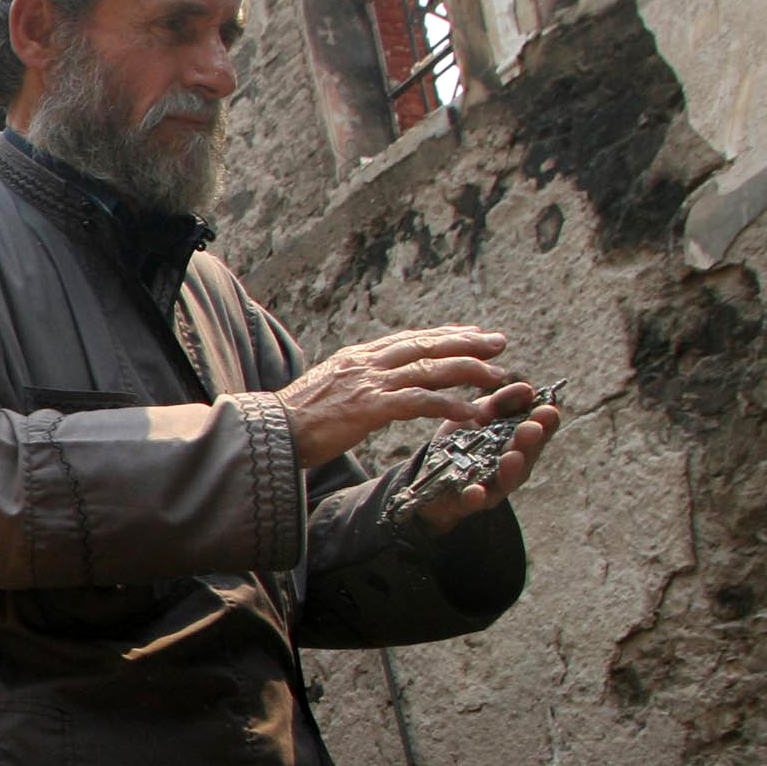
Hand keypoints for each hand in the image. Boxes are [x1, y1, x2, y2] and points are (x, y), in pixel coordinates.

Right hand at [277, 325, 518, 468]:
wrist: (267, 433)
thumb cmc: (293, 419)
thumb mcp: (327, 390)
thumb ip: (353, 382)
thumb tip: (370, 385)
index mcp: (357, 357)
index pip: (410, 339)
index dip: (445, 335)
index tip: (473, 333)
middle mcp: (366, 363)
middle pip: (427, 346)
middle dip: (468, 344)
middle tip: (500, 343)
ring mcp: (368, 383)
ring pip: (431, 370)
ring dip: (470, 372)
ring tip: (498, 378)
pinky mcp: (369, 408)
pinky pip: (420, 403)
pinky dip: (450, 406)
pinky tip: (472, 413)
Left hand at [412, 382, 559, 530]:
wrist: (432, 473)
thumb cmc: (464, 438)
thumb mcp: (479, 414)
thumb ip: (500, 402)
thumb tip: (526, 388)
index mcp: (519, 437)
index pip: (541, 427)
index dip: (546, 419)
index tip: (546, 408)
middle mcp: (514, 462)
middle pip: (528, 452)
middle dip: (530, 440)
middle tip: (531, 429)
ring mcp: (495, 483)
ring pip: (508, 477)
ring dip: (512, 468)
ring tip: (512, 457)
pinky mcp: (472, 500)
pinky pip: (475, 500)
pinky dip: (476, 496)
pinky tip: (474, 492)